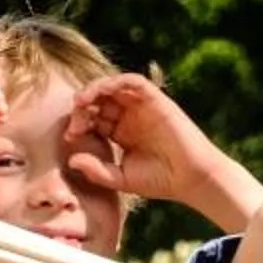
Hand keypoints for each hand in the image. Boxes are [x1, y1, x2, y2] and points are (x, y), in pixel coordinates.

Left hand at [66, 73, 262, 228]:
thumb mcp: (121, 179)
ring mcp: (142, 107)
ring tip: (82, 101)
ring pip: (112, 87)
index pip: (92, 118)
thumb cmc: (160, 181)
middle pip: (98, 100)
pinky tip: (104, 90)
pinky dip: (117, 81)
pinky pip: (134, 82)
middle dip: (83, 106)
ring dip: (95, 88)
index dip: (78, 123)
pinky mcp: (157, 100)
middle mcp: (129, 116)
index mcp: (119, 132)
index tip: (71, 135)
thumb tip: (71, 160)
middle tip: (76, 119)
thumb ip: (96, 171)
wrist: (192, 178)